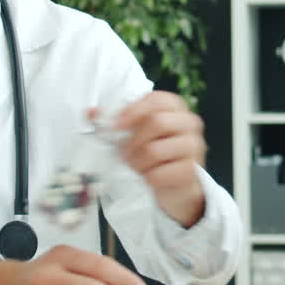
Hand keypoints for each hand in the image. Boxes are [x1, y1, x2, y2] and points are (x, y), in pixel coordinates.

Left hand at [110, 91, 206, 227]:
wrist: (176, 184)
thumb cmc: (153, 153)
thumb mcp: (134, 134)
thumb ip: (113, 122)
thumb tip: (90, 112)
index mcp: (175, 108)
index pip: (157, 100)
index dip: (134, 110)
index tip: (117, 125)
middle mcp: (189, 123)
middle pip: (157, 122)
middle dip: (134, 141)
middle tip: (124, 153)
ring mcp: (193, 146)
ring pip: (156, 150)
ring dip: (138, 162)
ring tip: (136, 167)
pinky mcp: (191, 171)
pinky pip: (160, 174)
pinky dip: (148, 178)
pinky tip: (149, 178)